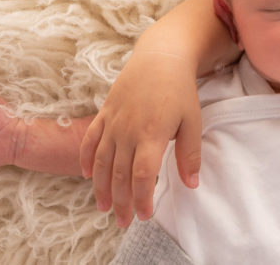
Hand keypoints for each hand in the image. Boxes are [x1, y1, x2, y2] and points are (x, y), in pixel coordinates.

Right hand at [79, 50, 202, 226]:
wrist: (160, 57)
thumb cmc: (180, 90)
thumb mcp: (193, 121)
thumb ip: (190, 154)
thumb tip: (191, 184)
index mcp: (152, 134)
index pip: (142, 175)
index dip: (141, 198)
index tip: (144, 215)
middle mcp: (128, 130)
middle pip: (119, 174)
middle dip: (121, 201)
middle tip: (124, 221)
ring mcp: (113, 122)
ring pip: (101, 162)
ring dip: (101, 187)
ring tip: (104, 208)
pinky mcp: (104, 113)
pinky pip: (90, 140)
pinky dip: (86, 158)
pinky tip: (87, 175)